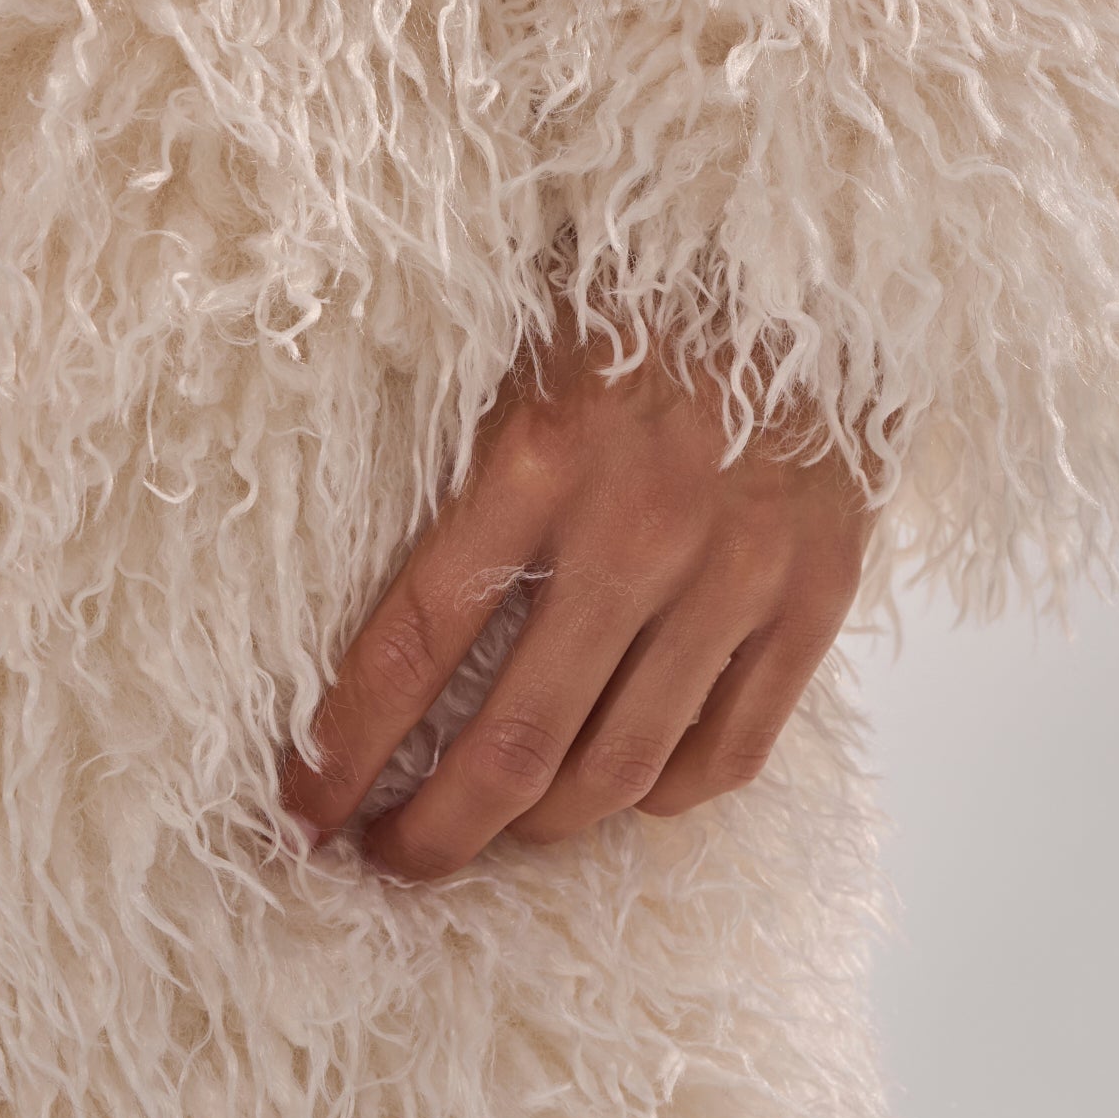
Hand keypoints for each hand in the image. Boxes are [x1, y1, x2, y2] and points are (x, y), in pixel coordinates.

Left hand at [277, 302, 877, 880]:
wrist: (811, 257)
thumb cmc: (635, 298)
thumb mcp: (512, 344)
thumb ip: (449, 466)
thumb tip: (352, 599)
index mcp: (540, 454)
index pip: (417, 642)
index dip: (347, 745)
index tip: (303, 806)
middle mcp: (639, 528)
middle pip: (516, 741)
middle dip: (436, 829)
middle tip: (388, 860)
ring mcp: (736, 573)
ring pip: (620, 766)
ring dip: (539, 828)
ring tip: (491, 835)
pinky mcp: (815, 597)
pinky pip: (731, 750)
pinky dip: (663, 795)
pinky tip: (616, 788)